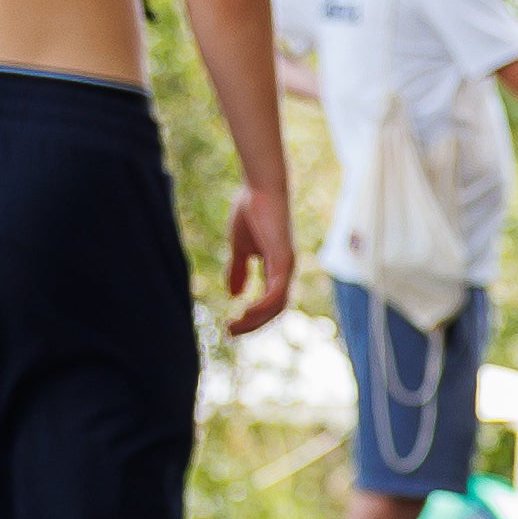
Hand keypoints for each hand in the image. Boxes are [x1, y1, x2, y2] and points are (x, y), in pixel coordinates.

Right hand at [223, 182, 297, 335]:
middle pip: (274, 310)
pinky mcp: (283, 259)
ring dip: (255, 320)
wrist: (259, 187)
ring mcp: (287, 266)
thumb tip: (234, 294)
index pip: (269, 302)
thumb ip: (238, 269)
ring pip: (276, 306)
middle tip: (230, 332)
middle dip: (253, 324)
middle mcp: (285, 270)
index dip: (252, 317)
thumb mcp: (239, 247)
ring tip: (234, 326)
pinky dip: (262, 306)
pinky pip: (276, 292)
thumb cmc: (251, 210)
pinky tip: (245, 311)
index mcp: (276, 267)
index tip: (231, 325)